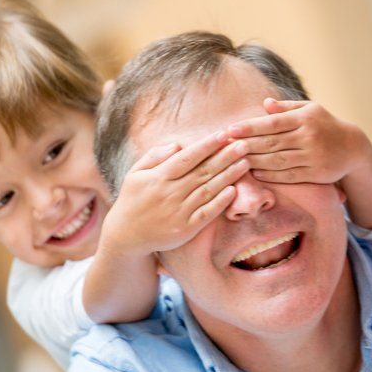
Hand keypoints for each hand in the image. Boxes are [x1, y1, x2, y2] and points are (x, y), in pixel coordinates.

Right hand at [102, 132, 247, 256]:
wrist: (126, 236)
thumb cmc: (133, 200)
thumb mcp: (135, 174)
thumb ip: (155, 156)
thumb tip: (178, 144)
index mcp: (158, 177)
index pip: (187, 157)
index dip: (206, 145)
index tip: (223, 134)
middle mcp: (170, 193)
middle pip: (203, 171)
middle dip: (225, 156)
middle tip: (244, 144)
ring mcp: (179, 212)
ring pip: (208, 190)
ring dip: (229, 175)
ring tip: (246, 162)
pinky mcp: (186, 229)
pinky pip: (207, 213)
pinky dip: (221, 202)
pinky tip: (234, 190)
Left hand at [226, 99, 371, 184]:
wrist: (353, 147)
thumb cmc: (326, 125)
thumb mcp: (310, 109)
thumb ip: (286, 108)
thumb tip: (264, 103)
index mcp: (305, 118)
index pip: (272, 123)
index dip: (250, 127)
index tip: (230, 129)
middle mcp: (309, 137)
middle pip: (272, 142)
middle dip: (247, 145)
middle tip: (226, 147)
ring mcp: (312, 157)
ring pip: (278, 160)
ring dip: (255, 161)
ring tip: (236, 160)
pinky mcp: (316, 173)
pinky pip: (289, 175)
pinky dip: (271, 175)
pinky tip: (256, 173)